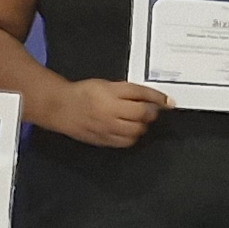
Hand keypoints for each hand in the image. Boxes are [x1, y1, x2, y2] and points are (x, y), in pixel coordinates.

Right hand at [42, 77, 168, 148]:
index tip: (168, 101)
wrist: (60, 107)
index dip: (158, 98)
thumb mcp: (108, 85)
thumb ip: (130, 91)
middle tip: (147, 110)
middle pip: (142, 114)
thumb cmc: (84, 93)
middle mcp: (110, 110)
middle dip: (150, 113)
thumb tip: (153, 99)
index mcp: (111, 93)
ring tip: (135, 120)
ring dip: (141, 125)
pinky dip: (131, 136)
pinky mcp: (103, 139)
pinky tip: (127, 130)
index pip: (141, 95)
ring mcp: (106, 127)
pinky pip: (126, 142)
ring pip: (136, 130)